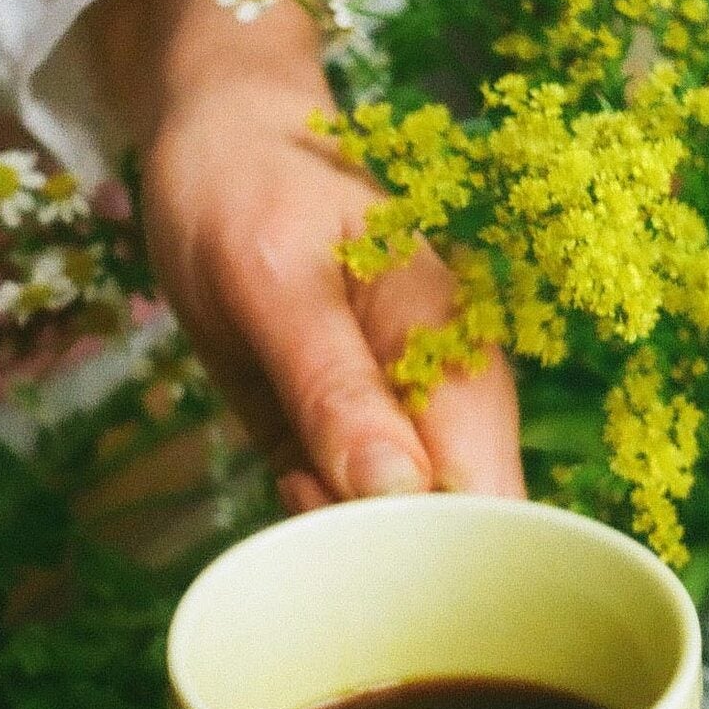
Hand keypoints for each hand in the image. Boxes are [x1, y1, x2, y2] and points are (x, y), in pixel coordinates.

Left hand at [88, 0, 523, 509]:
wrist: (218, 144)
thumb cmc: (249, 190)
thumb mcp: (275, 284)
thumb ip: (333, 388)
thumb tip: (399, 491)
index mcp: (455, 353)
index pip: (491, 492)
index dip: (451, 552)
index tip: (382, 564)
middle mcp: (446, 402)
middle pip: (456, 529)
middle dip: (385, 551)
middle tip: (309, 493)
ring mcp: (400, 427)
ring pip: (396, 532)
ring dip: (339, 534)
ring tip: (290, 463)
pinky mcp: (350, 444)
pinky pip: (345, 515)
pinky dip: (311, 514)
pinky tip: (284, 466)